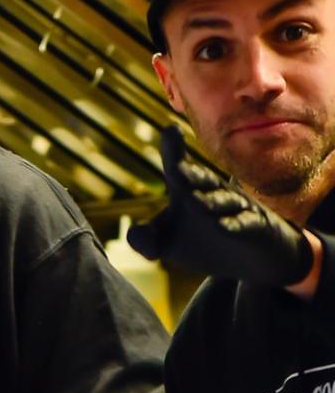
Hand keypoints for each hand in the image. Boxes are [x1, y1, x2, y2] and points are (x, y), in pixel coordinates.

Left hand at [127, 127, 312, 285]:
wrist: (248, 263)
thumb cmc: (203, 244)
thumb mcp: (167, 245)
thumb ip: (145, 240)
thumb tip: (135, 234)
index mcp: (188, 190)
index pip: (177, 166)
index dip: (173, 149)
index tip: (171, 130)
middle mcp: (214, 192)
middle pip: (202, 179)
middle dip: (191, 175)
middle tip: (178, 172)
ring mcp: (239, 208)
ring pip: (224, 200)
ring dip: (211, 202)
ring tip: (197, 205)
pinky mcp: (258, 227)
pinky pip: (246, 223)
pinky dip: (235, 224)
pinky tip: (223, 227)